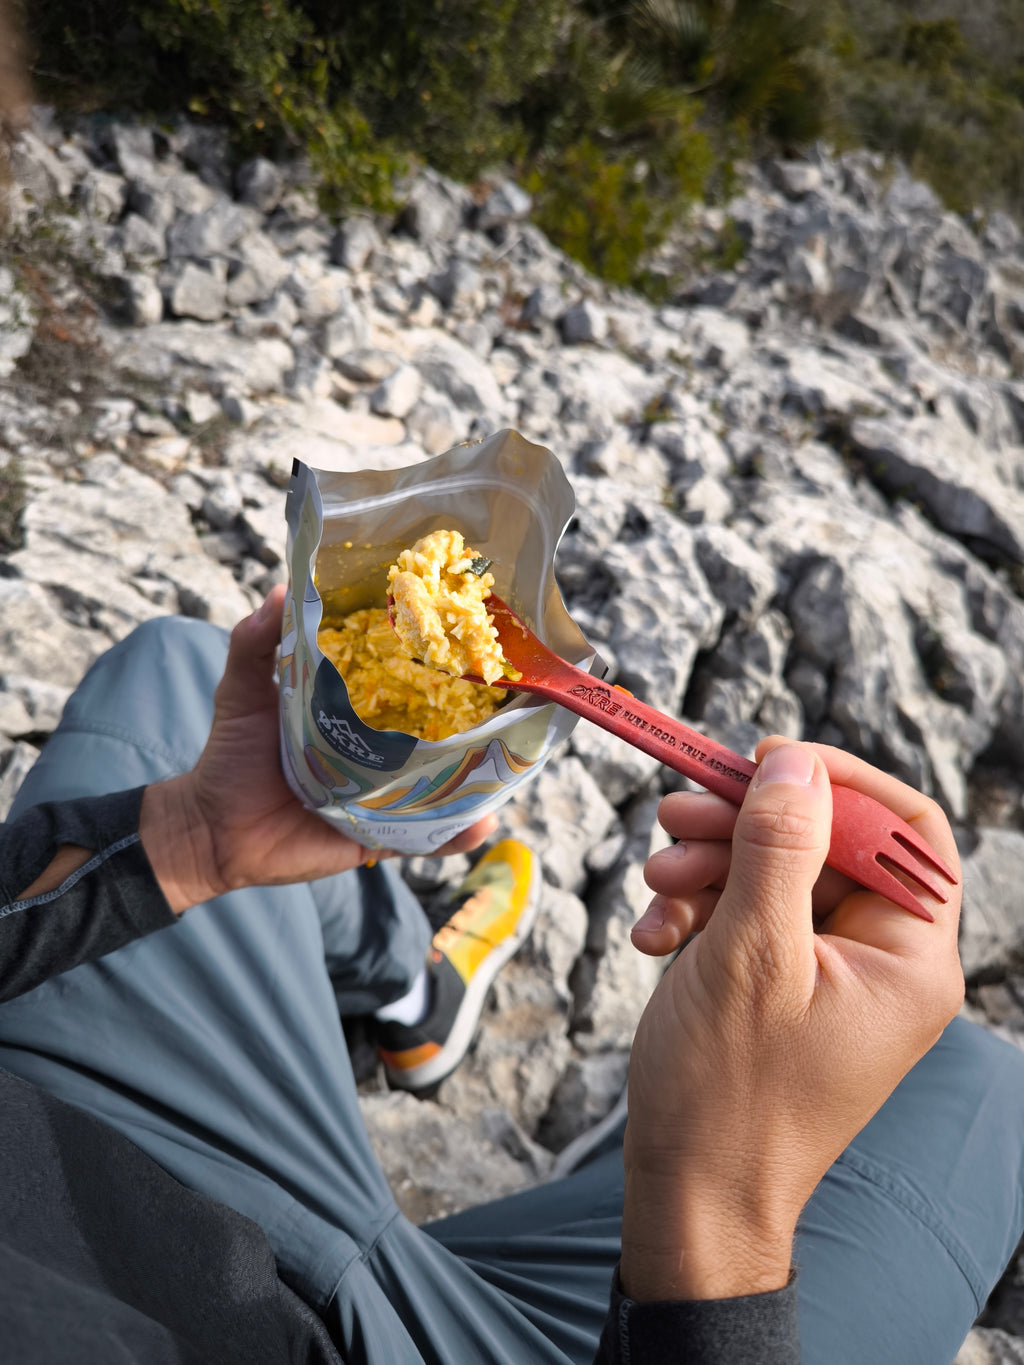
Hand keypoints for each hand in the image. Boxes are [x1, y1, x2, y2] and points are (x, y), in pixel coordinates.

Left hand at [141, 587, 495, 911]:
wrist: (216, 831)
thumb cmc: (231, 755)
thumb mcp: (242, 690)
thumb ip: (256, 642)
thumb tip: (280, 588)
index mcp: (358, 706)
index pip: (405, 677)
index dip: (437, 658)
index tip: (470, 631)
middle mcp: (382, 747)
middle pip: (440, 728)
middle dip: (479, 715)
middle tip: (513, 693)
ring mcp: (388, 793)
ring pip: (448, 781)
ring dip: (483, 773)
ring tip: (513, 755)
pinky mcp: (385, 835)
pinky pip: (431, 836)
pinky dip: (461, 833)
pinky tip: (483, 821)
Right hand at [620, 738, 962, 1302]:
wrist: (687, 1192)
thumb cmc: (730, 1094)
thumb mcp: (752, 955)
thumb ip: (777, 847)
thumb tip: (794, 762)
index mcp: (908, 956)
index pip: (901, 828)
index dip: (836, 780)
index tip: (763, 760)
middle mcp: (876, 958)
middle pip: (823, 841)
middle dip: (744, 824)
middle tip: (676, 816)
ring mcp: (822, 970)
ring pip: (772, 870)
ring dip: (707, 863)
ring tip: (655, 878)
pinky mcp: (774, 982)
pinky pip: (742, 912)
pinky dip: (694, 908)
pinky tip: (652, 934)